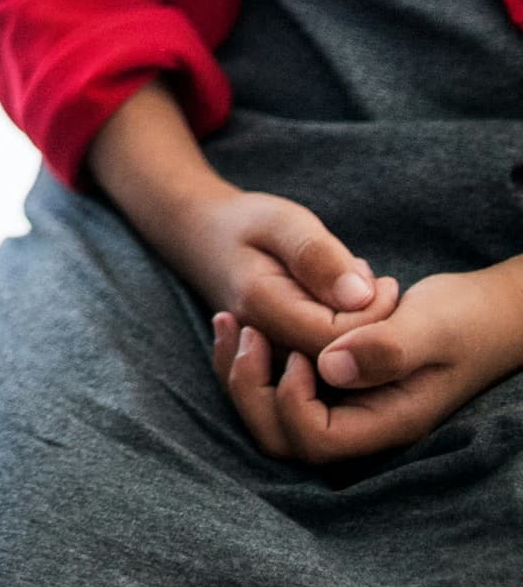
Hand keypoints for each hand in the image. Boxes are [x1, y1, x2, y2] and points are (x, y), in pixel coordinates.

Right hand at [168, 187, 394, 353]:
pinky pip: (330, 361)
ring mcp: (271, 356)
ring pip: (340, 364)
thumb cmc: (246, 224)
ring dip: (363, 328)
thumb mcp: (281, 221)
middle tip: (380, 283)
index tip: (385, 281)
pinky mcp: (282, 359)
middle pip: (343, 360)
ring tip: (358, 286)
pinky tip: (345, 301)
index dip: (377, 317)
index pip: (341, 339)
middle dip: (374, 324)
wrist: (201, 237)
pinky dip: (350, 332)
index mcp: (262, 308)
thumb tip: (361, 297)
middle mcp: (263, 344)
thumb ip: (318, 256)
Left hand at [215, 264, 522, 464]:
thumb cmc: (467, 318)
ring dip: (240, 371)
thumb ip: (388, 349)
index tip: (299, 351)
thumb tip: (329, 368)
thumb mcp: (432, 326)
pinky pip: (274, 386)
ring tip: (230, 319)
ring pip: (268, 414)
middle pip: (281, 439)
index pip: (317, 442)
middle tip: (246, 330)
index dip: (292, 401)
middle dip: (249, 388)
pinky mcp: (331, 383)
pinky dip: (250, 356)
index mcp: (388, 422)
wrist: (484, 312)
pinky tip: (239, 316)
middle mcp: (360, 423)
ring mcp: (344, 405)